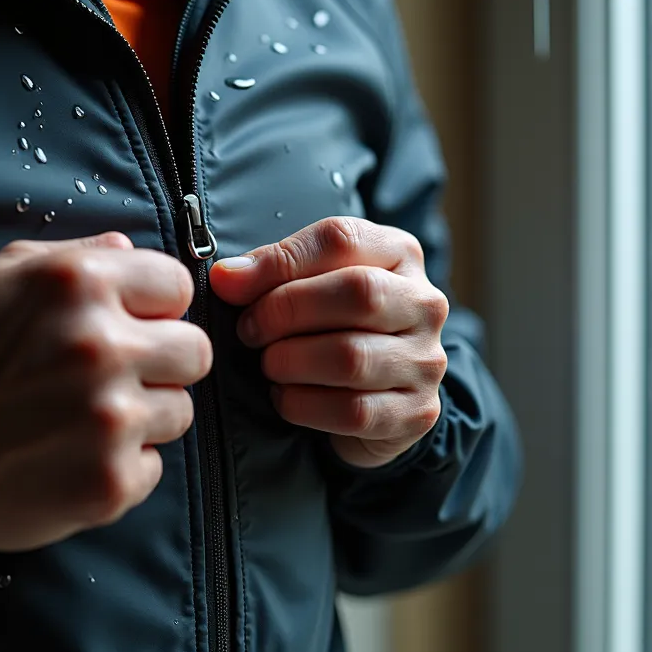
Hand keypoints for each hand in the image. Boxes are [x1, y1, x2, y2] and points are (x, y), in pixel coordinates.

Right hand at [0, 232, 211, 551]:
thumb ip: (73, 256)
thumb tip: (127, 250)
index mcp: (81, 284)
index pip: (177, 285)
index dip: (154, 308)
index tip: (130, 325)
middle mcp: (103, 346)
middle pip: (195, 351)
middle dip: (161, 361)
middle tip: (114, 376)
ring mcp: (110, 419)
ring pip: (179, 411)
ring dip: (142, 416)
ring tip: (83, 419)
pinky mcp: (110, 481)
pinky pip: (153, 468)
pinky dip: (120, 467)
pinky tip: (71, 458)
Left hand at [208, 217, 447, 468]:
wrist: (378, 396)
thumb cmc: (334, 327)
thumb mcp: (309, 284)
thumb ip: (272, 272)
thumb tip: (226, 277)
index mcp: (399, 254)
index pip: (341, 239)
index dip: (279, 261)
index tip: (231, 284)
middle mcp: (425, 303)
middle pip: (357, 292)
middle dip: (285, 312)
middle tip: (250, 330)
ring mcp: (426, 361)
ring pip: (352, 357)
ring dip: (290, 362)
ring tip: (269, 364)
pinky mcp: (416, 413)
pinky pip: (353, 411)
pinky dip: (302, 404)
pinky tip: (284, 397)